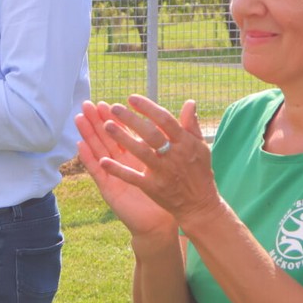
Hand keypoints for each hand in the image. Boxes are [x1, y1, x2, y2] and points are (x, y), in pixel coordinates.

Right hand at [76, 100, 176, 237]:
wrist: (159, 224)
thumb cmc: (167, 195)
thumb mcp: (172, 165)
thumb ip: (173, 140)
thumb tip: (185, 116)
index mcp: (136, 156)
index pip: (124, 133)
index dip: (116, 118)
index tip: (107, 104)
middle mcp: (122, 162)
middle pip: (107, 137)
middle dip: (97, 121)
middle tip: (87, 104)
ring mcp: (114, 174)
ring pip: (99, 149)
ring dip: (89, 134)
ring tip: (79, 118)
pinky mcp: (109, 188)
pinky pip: (98, 171)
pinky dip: (88, 158)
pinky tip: (80, 145)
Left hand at [90, 95, 221, 228]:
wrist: (200, 205)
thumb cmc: (199, 172)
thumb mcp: (201, 147)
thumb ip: (191, 125)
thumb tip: (189, 102)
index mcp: (185, 143)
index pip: (165, 120)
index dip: (148, 108)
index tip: (131, 97)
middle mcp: (174, 156)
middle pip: (151, 134)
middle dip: (132, 119)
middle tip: (113, 107)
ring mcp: (163, 172)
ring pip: (141, 152)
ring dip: (123, 139)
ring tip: (106, 125)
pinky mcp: (153, 188)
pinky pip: (133, 177)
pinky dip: (118, 170)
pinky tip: (102, 161)